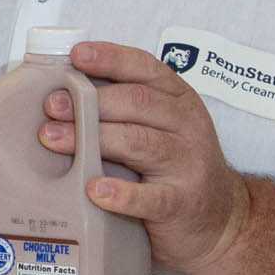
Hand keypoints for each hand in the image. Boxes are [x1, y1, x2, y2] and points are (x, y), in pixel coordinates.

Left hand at [49, 41, 256, 274]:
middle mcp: (187, 127)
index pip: (146, 69)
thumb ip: (125, 107)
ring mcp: (187, 165)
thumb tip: (64, 90)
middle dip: (90, 101)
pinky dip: (121, 193)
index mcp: (179, 101)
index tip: (77, 56)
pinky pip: (150, 197)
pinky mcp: (181, 203)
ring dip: (93, 138)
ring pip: (139, 142)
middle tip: (52, 105)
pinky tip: (94, 189)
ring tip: (54, 138)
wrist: (223, 218)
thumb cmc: (178, 165)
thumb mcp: (162, 126)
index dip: (111, 59)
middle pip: (138, 103)